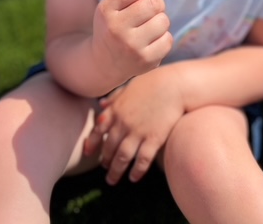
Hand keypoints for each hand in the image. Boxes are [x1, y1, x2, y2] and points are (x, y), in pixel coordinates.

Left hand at [84, 67, 184, 184]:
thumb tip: (101, 105)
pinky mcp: (153, 139)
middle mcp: (123, 123)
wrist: (174, 85)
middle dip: (105, 160)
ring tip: (112, 180)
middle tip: (105, 168)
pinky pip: (142, 160)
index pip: (97, 130)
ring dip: (115, 172)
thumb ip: (114, 97)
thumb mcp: (129, 86)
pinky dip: (136, 171)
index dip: (92, 143)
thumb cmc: (153, 83)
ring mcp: (138, 132)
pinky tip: (134, 178)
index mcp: (116, 109)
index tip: (88, 153)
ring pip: (122, 158)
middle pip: (109, 147)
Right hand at [91, 0, 172, 88]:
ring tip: (150, 27)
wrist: (104, 64)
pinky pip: (168, 39)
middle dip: (158, 3)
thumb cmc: (113, 28)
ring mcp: (131, 46)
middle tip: (153, 10)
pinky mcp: (146, 60)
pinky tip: (152, 42)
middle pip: (153, 4)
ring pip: (163, 20)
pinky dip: (164, 38)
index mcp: (106, 10)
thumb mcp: (111, 8)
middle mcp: (117, 28)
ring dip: (161, 21)